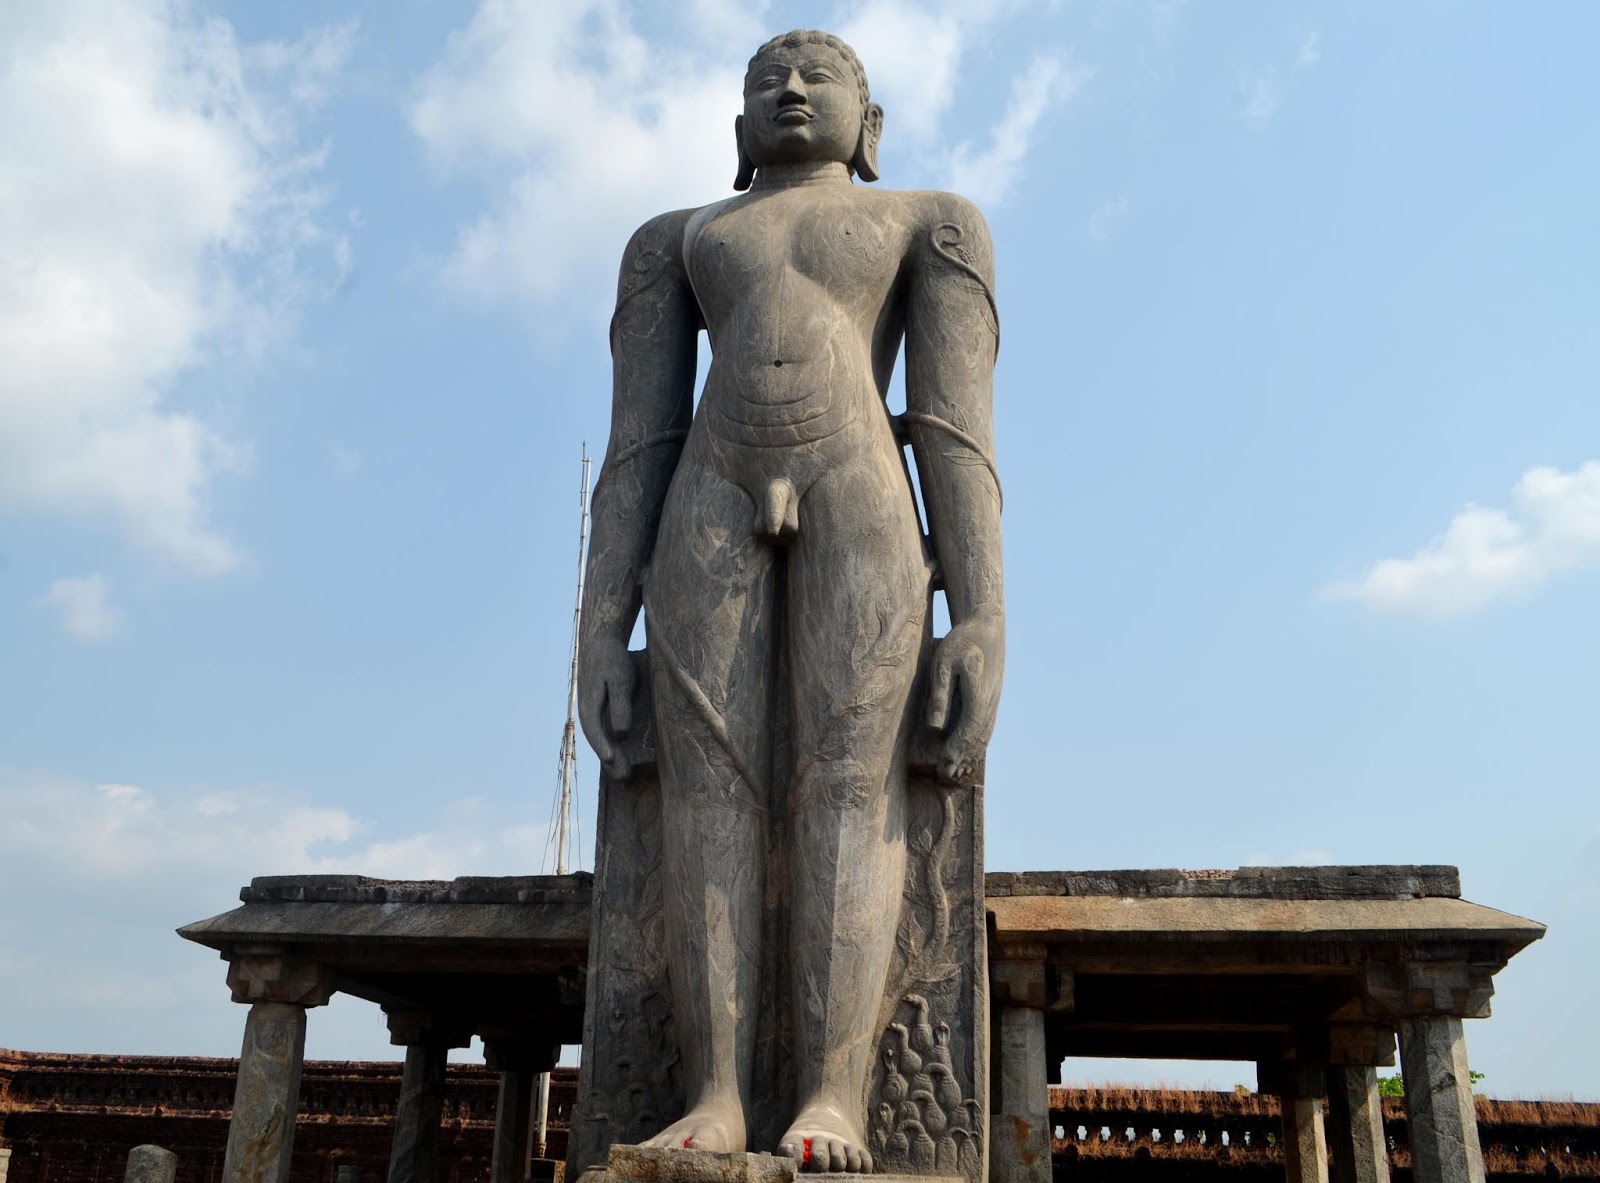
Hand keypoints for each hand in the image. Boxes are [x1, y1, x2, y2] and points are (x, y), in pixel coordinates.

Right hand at [579, 634, 636, 779]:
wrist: (602, 642)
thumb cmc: (613, 659)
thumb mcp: (619, 679)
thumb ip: (620, 705)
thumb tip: (620, 733)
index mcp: (589, 706)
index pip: (596, 732)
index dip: (604, 748)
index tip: (613, 762)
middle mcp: (588, 713)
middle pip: (598, 741)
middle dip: (611, 761)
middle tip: (624, 778)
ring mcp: (593, 712)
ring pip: (602, 739)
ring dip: (612, 756)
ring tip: (624, 775)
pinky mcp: (601, 710)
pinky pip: (606, 732)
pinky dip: (613, 745)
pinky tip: (624, 755)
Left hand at [926, 615, 1004, 784]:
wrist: (987, 626)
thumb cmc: (961, 642)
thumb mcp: (942, 665)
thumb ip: (939, 696)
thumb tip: (935, 727)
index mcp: (979, 695)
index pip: (968, 731)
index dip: (956, 751)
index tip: (943, 765)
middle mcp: (991, 702)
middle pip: (978, 738)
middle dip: (962, 758)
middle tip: (945, 775)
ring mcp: (995, 700)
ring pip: (986, 734)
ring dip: (972, 753)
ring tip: (957, 770)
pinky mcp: (994, 697)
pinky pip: (988, 726)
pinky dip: (980, 742)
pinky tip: (972, 751)